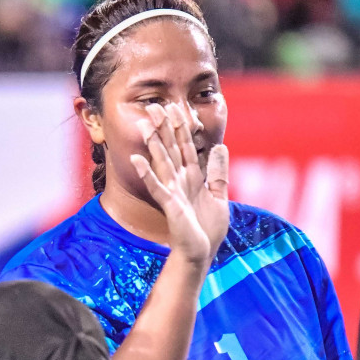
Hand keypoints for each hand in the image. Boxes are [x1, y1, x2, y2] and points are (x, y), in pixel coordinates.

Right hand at [130, 102, 228, 270]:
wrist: (201, 253)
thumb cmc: (207, 229)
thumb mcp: (219, 196)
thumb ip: (218, 173)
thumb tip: (221, 147)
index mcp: (192, 177)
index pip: (186, 146)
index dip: (181, 127)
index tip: (175, 107)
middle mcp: (180, 181)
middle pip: (172, 149)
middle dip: (164, 128)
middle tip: (155, 106)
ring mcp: (173, 192)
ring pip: (162, 162)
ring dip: (153, 143)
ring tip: (145, 124)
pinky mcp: (170, 205)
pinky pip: (157, 185)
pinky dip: (147, 172)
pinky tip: (137, 158)